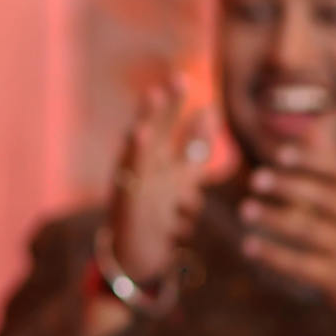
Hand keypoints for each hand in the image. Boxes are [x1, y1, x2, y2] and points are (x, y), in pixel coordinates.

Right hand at [106, 81, 213, 286]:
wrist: (138, 256)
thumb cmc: (158, 214)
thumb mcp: (182, 177)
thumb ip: (194, 147)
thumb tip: (210, 111)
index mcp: (156, 161)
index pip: (166, 128)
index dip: (174, 105)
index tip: (183, 79)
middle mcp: (141, 168)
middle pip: (153, 132)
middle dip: (163, 108)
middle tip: (175, 81)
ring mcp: (131, 184)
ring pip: (137, 150)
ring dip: (144, 129)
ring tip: (151, 104)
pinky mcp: (125, 203)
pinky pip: (129, 180)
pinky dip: (133, 159)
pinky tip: (137, 138)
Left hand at [237, 118, 335, 324]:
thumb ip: (332, 163)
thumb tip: (312, 125)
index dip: (313, 160)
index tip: (281, 153)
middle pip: (326, 198)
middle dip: (290, 187)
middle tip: (255, 179)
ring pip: (309, 231)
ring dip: (275, 219)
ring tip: (245, 209)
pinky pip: (301, 265)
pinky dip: (273, 255)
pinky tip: (248, 245)